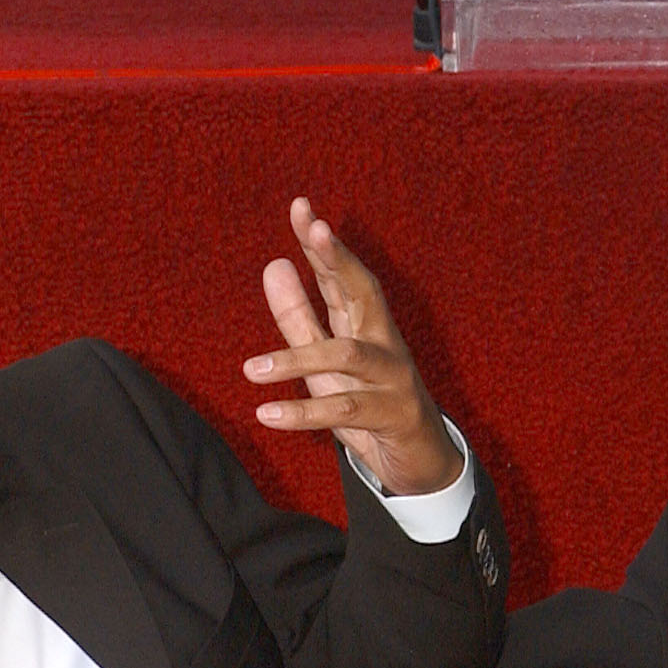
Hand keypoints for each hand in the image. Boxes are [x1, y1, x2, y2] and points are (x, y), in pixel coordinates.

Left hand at [244, 196, 465, 497]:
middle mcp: (384, 342)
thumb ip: (299, 316)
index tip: (301, 207)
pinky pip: (346, 410)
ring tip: (249, 370)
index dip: (321, 243)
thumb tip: (274, 264)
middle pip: (364, 292)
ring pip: (348, 356)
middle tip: (316, 229)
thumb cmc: (368, 404)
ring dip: (296, 361)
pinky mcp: (394, 415)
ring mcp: (393, 378)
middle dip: (340, 260)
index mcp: (366, 324)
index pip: (342, 275)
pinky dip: (305, 413)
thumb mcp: (324, 362)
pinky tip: (267, 413)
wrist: (417, 461)